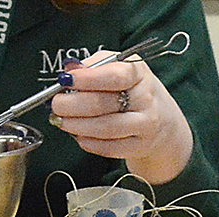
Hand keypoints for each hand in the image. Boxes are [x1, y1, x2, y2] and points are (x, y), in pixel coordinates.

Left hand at [49, 51, 191, 183]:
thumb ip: (93, 66)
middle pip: (103, 103)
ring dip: (77, 126)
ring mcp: (145, 124)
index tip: (65, 80)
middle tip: (56, 105)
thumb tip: (69, 70)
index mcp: (139, 73)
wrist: (162, 119)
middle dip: (72, 105)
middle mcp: (146, 98)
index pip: (114, 75)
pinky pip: (110, 148)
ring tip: (62, 121)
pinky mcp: (140, 146)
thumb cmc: (131, 90)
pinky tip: (78, 136)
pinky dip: (89, 143)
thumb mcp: (118, 68)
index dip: (87, 79)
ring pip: (105, 128)